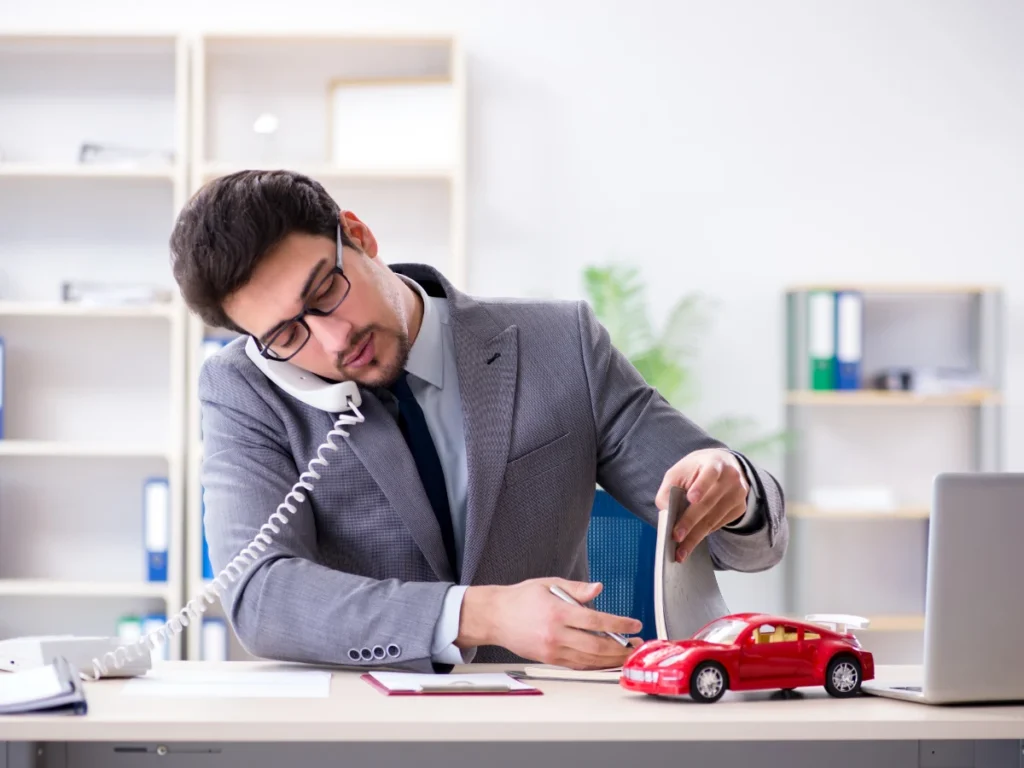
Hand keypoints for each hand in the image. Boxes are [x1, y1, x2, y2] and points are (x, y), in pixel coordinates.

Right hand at [456, 578, 642, 668]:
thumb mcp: (549, 584)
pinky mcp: (549, 660)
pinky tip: (607, 661)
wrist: (496, 617)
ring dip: (612, 659)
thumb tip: (599, 589)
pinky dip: (595, 665)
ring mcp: (552, 650)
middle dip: (621, 647)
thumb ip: (577, 589)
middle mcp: (556, 634)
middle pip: (597, 646)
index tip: (634, 625)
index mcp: (558, 612)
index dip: (620, 624)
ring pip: (589, 660)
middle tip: (637, 644)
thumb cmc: (521, 598)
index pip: (597, 621)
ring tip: (627, 654)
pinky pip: (578, 665)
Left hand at [655, 448, 749, 561]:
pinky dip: (704, 533)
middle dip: (690, 522)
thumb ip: (668, 488)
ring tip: (681, 551)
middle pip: (708, 503)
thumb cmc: (696, 469)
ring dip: (696, 537)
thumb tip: (664, 510)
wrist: (723, 465)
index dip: (701, 486)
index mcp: (715, 463)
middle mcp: (731, 478)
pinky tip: (692, 541)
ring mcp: (738, 494)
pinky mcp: (740, 508)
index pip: (709, 474)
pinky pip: (719, 524)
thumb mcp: (679, 471)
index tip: (691, 499)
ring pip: (714, 519)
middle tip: (676, 538)